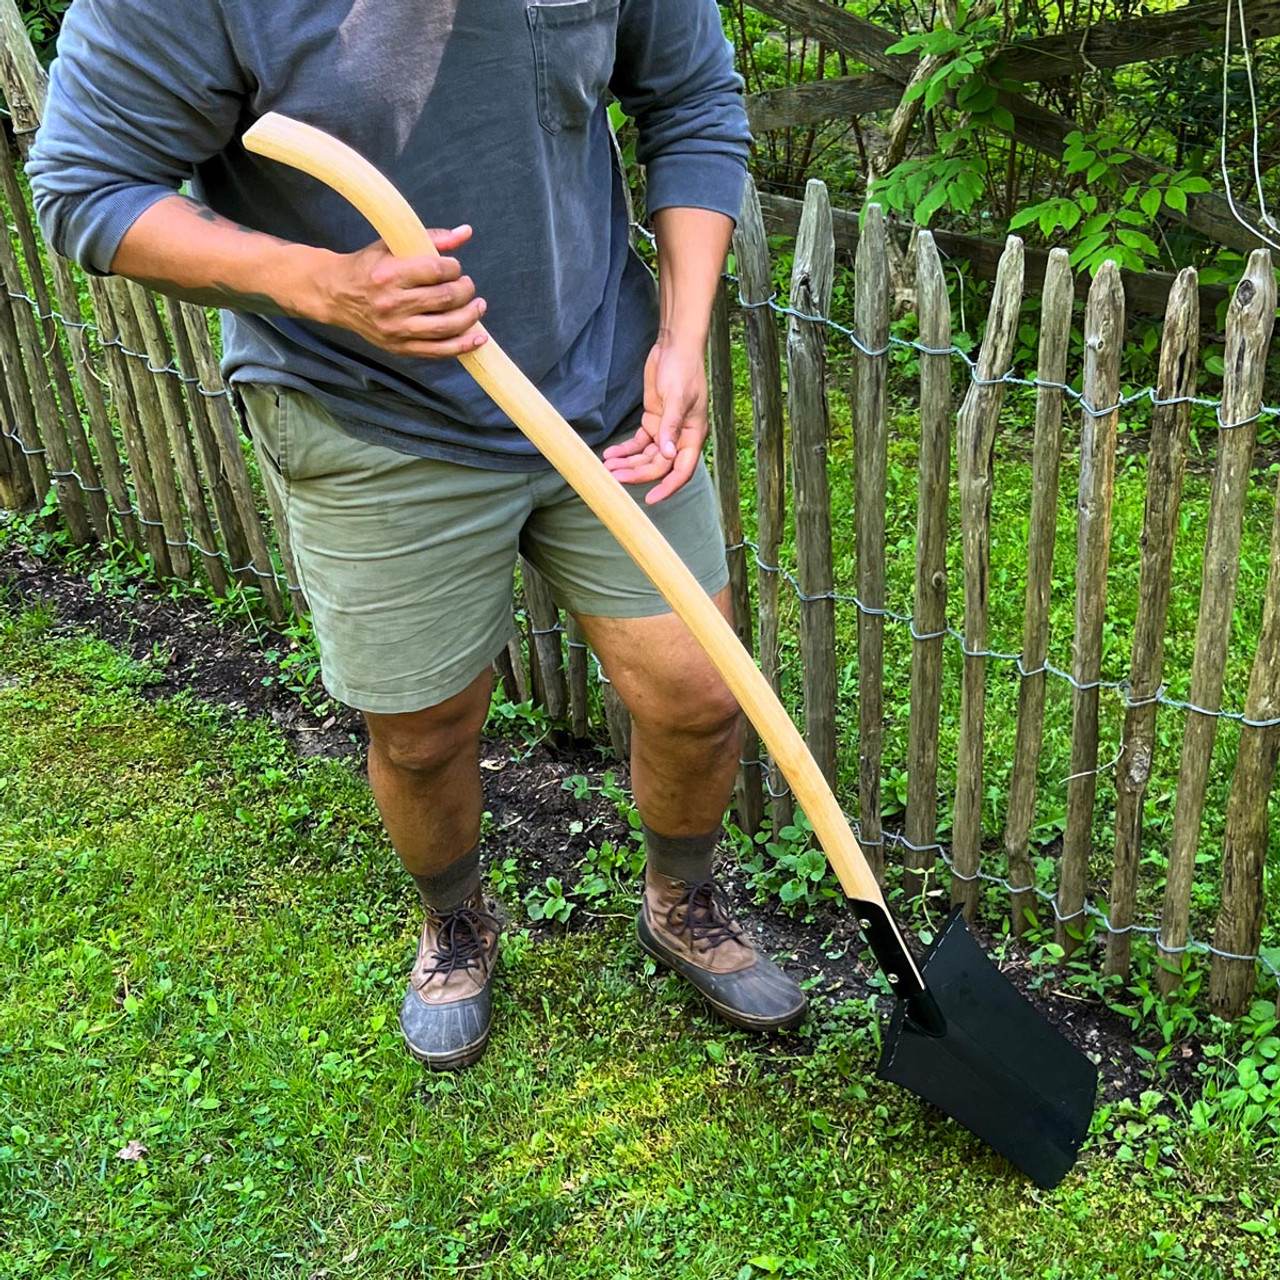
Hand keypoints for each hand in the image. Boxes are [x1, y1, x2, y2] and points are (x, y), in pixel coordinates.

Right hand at [321, 226, 486, 357]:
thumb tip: (466, 232)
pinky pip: (438, 351)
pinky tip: (478, 338)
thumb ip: (431, 238)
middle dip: (465, 290)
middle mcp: (392, 304)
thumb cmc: (369, 267)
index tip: (454, 267)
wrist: (337, 295)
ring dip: (470, 317)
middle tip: (468, 286)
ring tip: (478, 306)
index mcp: (390, 274)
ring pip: (445, 327)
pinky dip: (462, 346)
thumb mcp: (393, 245)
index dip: (454, 268)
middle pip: (444, 299)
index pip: (436, 271)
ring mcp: (396, 329)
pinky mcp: (400, 348)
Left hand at [603, 336, 707, 503]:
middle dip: (637, 473)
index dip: (668, 487)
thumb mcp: (677, 397)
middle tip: (614, 477)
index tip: (651, 499)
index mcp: (692, 436)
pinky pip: (638, 443)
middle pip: (658, 465)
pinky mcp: (653, 421)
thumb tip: (668, 453)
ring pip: (646, 457)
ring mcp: (665, 431)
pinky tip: (611, 453)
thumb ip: (671, 426)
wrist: (675, 348)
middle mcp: (679, 437)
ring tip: (607, 467)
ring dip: (628, 463)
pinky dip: (625, 449)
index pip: (681, 470)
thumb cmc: (683, 370)